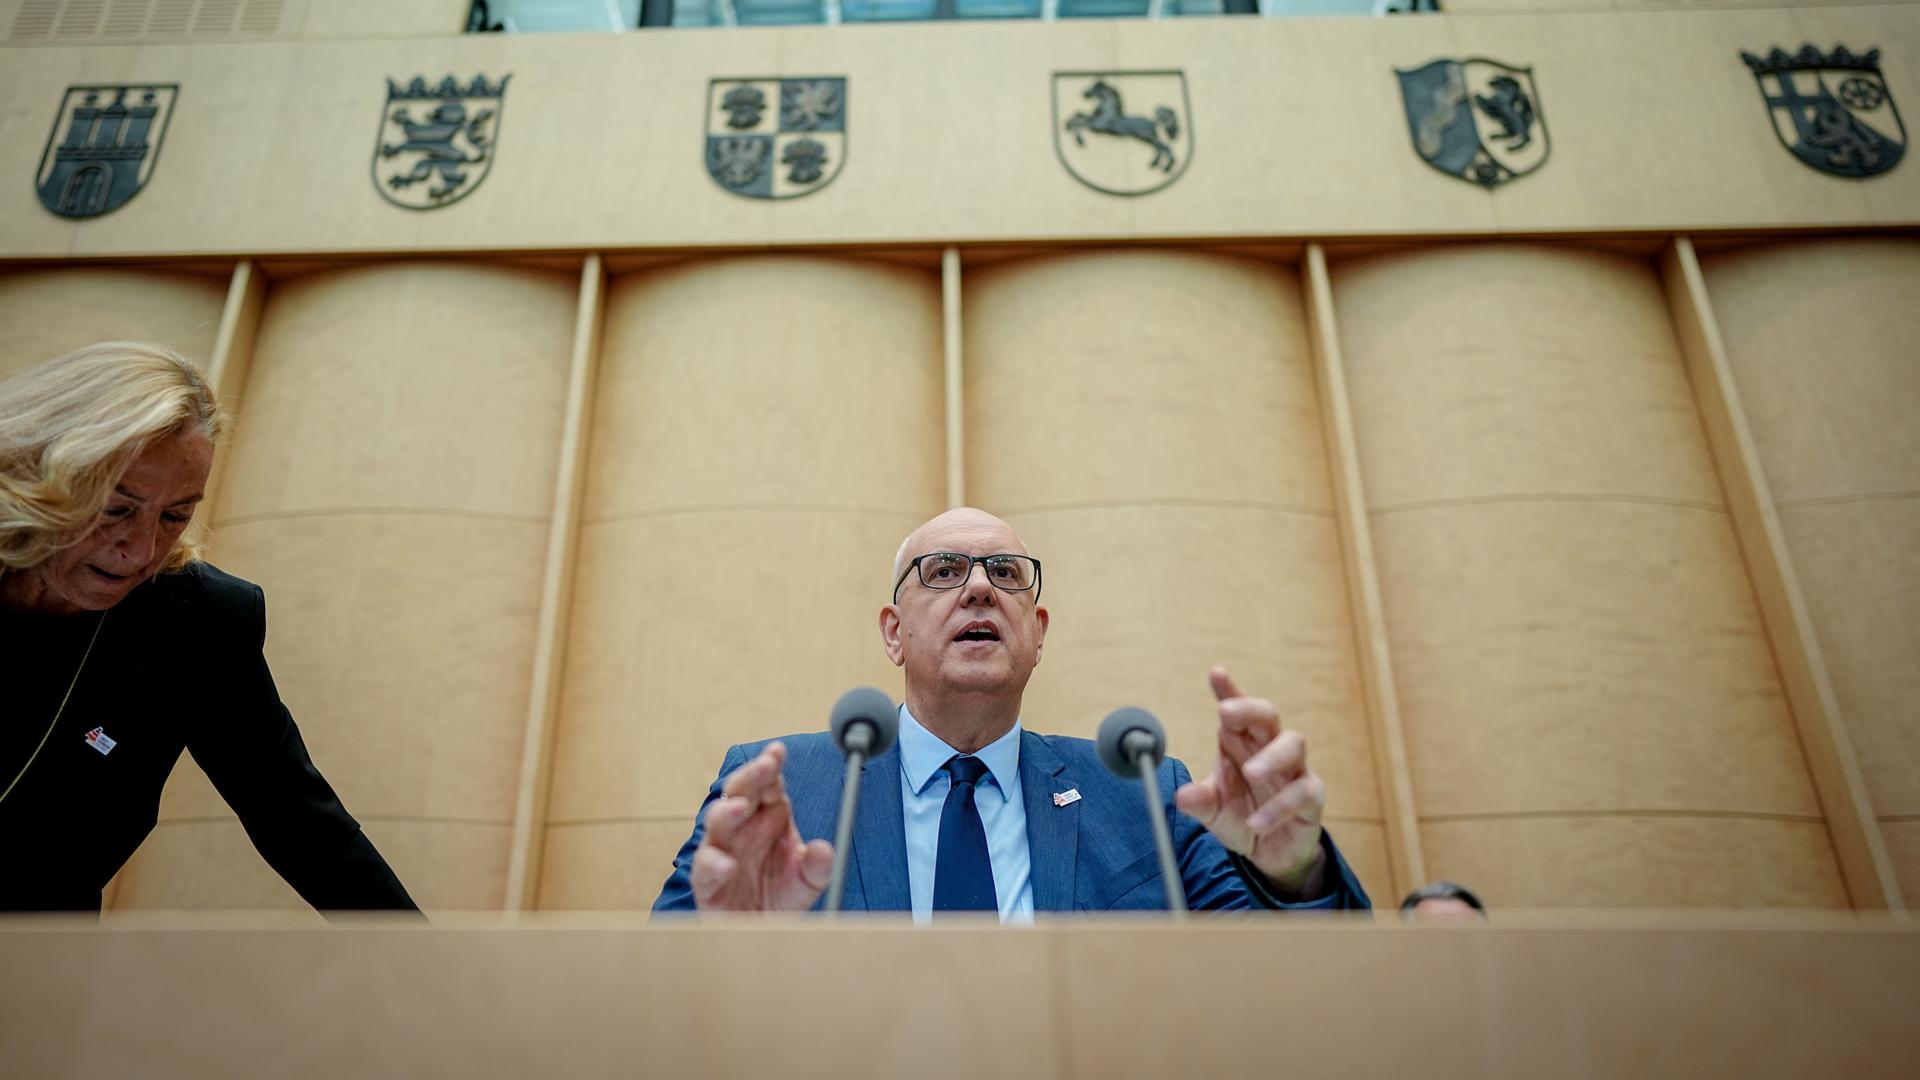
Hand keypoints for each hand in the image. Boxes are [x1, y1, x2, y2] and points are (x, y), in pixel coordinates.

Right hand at [690, 742, 834, 911]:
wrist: (762, 937)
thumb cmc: (781, 898)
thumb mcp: (809, 882)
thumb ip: (819, 866)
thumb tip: (824, 849)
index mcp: (768, 819)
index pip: (768, 784)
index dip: (771, 766)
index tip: (778, 752)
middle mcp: (743, 830)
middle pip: (741, 793)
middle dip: (751, 776)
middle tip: (766, 765)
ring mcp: (722, 852)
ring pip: (717, 822)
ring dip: (728, 811)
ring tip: (742, 806)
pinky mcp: (708, 882)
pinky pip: (705, 868)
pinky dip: (713, 863)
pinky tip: (726, 865)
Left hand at [1174, 667, 1327, 898]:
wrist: (1270, 853)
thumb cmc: (1242, 818)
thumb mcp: (1214, 811)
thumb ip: (1200, 802)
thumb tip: (1181, 796)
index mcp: (1241, 744)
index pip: (1236, 712)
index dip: (1228, 691)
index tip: (1216, 673)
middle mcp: (1268, 749)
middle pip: (1267, 716)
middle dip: (1249, 709)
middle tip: (1226, 712)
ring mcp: (1293, 770)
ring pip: (1293, 745)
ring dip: (1271, 757)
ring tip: (1251, 773)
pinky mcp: (1311, 797)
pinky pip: (1302, 793)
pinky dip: (1278, 808)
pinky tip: (1257, 823)